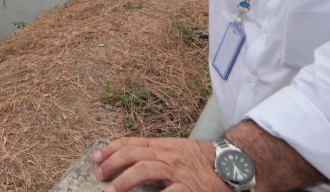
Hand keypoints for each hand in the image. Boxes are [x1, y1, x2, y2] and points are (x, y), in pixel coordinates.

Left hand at [92, 137, 225, 191]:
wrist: (233, 164)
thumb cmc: (204, 161)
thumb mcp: (177, 151)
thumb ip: (156, 155)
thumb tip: (131, 162)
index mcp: (163, 146)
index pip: (131, 143)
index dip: (111, 150)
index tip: (96, 157)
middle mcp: (167, 156)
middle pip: (132, 155)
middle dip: (112, 164)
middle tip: (99, 175)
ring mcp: (177, 172)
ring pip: (143, 169)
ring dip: (123, 180)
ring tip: (110, 190)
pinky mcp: (188, 188)